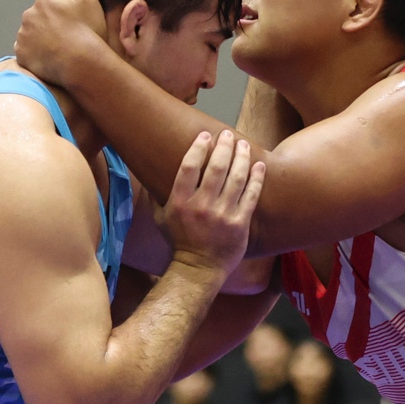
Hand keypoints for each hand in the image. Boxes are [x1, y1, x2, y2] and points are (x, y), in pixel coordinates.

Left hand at [14, 0, 108, 87]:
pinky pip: (27, 53)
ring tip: (60, 51)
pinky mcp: (21, 55)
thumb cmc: (87, 31)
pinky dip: (36, 55)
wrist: (81, 63)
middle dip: (50, 26)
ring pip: (32, 36)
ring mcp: (23, 36)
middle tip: (68, 38)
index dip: (64, 14)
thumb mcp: (90, 0)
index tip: (74, 24)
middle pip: (40, 19)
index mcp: (44, 0)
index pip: (51, 4)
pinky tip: (51, 60)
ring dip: (42, 41)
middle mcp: (29, 16)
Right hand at [159, 127, 263, 275]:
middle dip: (223, 147)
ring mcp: (222, 215)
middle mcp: (201, 206)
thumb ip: (155, 195)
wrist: (198, 269)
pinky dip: (256, 179)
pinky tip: (259, 166)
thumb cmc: (179, 242)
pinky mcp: (239, 224)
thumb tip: (145, 171)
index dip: (198, 148)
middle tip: (227, 135)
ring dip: (241, 158)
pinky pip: (250, 196)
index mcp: (180, 202)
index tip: (206, 135)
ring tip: (244, 145)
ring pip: (235, 178)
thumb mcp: (160, 219)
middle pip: (215, 168)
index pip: (189, 167)